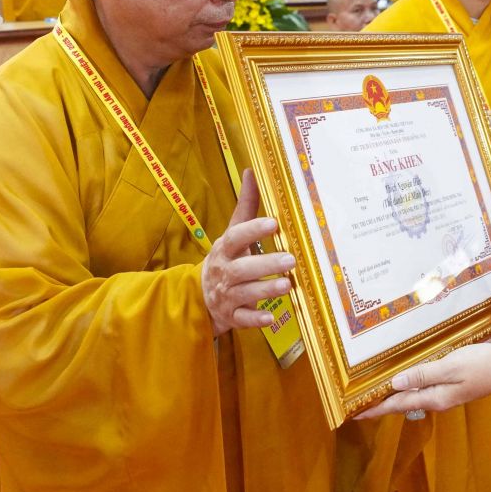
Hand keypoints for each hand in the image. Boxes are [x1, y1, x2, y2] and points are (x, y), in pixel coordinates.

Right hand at [200, 169, 293, 336]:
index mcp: (224, 249)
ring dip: (266, 290)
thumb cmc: (226, 259)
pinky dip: (255, 320)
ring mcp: (227, 295)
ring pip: (245, 293)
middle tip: (290, 260)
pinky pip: (243, 319)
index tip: (273, 223)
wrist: (200, 296)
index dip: (253, 230)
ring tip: (288, 285)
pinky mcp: (231, 316)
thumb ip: (245, 206)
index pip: (236, 237)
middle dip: (266, 265)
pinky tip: (270, 318)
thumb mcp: (232, 233)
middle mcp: (224, 272)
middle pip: (243, 269)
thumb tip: (251, 171)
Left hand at [355, 342, 490, 418]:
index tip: (355, 414)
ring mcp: (448, 392)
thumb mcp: (450, 367)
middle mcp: (439, 398)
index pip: (398, 404)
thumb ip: (423, 375)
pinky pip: (428, 383)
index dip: (376, 408)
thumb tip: (396, 384)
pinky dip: (414, 381)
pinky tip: (409, 375)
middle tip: (361, 400)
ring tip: (379, 389)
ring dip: (398, 391)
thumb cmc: (483, 365)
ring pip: (416, 392)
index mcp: (435, 397)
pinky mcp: (456, 383)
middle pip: (405, 400)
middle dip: (383, 401)